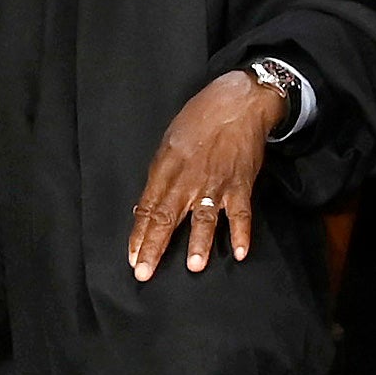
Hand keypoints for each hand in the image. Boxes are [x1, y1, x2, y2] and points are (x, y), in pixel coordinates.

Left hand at [126, 69, 288, 278]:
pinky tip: (241, 252)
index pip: (149, 207)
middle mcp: (189, 178)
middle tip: (145, 272)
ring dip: (199, 242)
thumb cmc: (200, 119)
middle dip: (156, 246)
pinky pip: (241, 212)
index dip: (140, 234)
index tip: (133, 257)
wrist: (238, 102)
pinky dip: (242, 232)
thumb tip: (148, 207)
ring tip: (194, 266)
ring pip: (205, 217)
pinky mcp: (241, 184)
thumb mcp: (170, 142)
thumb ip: (160, 175)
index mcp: (167, 167)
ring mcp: (216, 183)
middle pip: (169, 217)